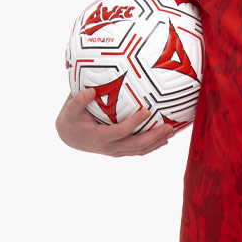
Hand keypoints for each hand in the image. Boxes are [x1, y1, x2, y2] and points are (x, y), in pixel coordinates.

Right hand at [54, 92, 178, 155]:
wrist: (70, 136)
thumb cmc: (71, 119)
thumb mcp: (70, 109)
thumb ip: (79, 101)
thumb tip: (90, 91)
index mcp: (99, 137)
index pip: (120, 132)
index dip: (134, 123)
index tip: (147, 112)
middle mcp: (110, 147)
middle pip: (136, 145)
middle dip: (154, 137)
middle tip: (169, 127)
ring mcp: (116, 151)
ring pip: (140, 150)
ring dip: (157, 142)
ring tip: (172, 131)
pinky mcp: (120, 150)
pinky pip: (139, 149)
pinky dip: (152, 145)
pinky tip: (164, 138)